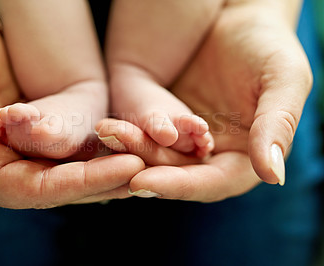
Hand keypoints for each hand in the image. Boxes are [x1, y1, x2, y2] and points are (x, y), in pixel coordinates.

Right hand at [0, 3, 143, 246]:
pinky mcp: (50, 118)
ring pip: (79, 160)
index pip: (38, 189)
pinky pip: (84, 133)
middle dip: (110, 176)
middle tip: (154, 167)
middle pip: (66, 181)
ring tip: (157, 156)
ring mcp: (32, 141)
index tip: (129, 171)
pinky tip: (140, 134)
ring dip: (116, 159)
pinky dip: (111, 136)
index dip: (82, 183)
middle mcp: (10, 160)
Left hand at [97, 0, 310, 200]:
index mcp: (243, 157)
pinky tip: (107, 124)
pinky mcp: (168, 120)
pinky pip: (146, 132)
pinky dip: (128, 130)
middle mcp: (212, 155)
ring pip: (156, 154)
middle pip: (176, 172)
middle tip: (113, 151)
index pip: (211, 183)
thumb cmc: (268, 45)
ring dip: (129, 147)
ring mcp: (187, 140)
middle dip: (144, 164)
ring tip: (106, 130)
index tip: (142, 184)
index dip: (179, 186)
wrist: (237, 18)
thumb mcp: (284, 80)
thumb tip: (274, 177)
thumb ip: (277, 126)